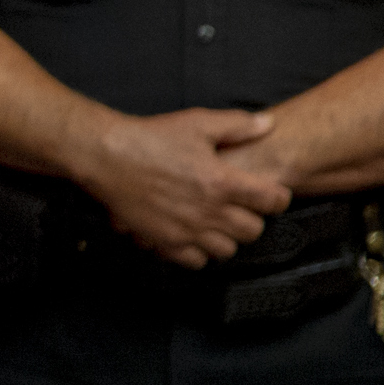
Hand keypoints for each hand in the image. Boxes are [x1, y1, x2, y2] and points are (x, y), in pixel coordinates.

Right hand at [80, 108, 290, 268]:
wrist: (106, 156)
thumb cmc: (149, 139)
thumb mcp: (196, 123)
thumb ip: (237, 125)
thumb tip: (267, 124)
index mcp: (222, 181)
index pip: (272, 201)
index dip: (277, 197)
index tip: (269, 193)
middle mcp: (208, 211)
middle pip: (253, 230)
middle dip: (252, 218)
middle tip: (239, 206)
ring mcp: (187, 230)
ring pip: (227, 250)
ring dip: (226, 237)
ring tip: (215, 222)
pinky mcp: (165, 242)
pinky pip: (197, 261)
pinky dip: (199, 251)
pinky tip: (192, 234)